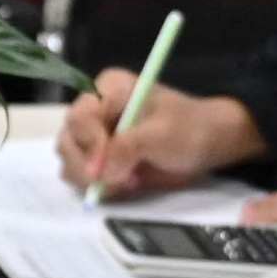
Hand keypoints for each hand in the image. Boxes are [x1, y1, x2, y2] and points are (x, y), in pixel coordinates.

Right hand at [55, 71, 259, 197]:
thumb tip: (100, 172)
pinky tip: (126, 184)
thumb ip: (127, 148)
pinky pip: (82, 178)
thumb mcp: (161, 134)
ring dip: (94, 179)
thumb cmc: (189, 129)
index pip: (79, 117)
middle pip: (67, 141)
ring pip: (70, 162)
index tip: (101, 171)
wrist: (209, 144)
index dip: (87, 145)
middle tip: (120, 180)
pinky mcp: (100, 161)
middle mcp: (94, 111)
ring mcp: (94, 138)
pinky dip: (100, 187)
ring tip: (129, 180)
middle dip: (88, 166)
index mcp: (106, 90)